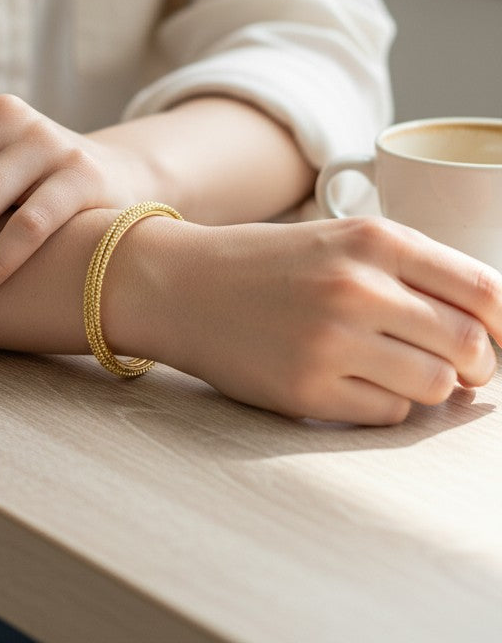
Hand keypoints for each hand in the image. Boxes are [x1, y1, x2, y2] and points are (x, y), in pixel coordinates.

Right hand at [152, 214, 501, 424]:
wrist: (183, 285)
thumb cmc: (273, 264)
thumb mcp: (344, 240)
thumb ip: (414, 271)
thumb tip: (494, 329)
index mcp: (374, 239)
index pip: (484, 290)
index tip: (499, 338)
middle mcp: (357, 287)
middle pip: (469, 345)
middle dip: (478, 364)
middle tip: (461, 365)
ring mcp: (331, 342)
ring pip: (437, 387)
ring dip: (433, 386)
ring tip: (401, 370)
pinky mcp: (307, 391)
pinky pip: (389, 414)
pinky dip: (387, 404)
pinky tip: (357, 382)